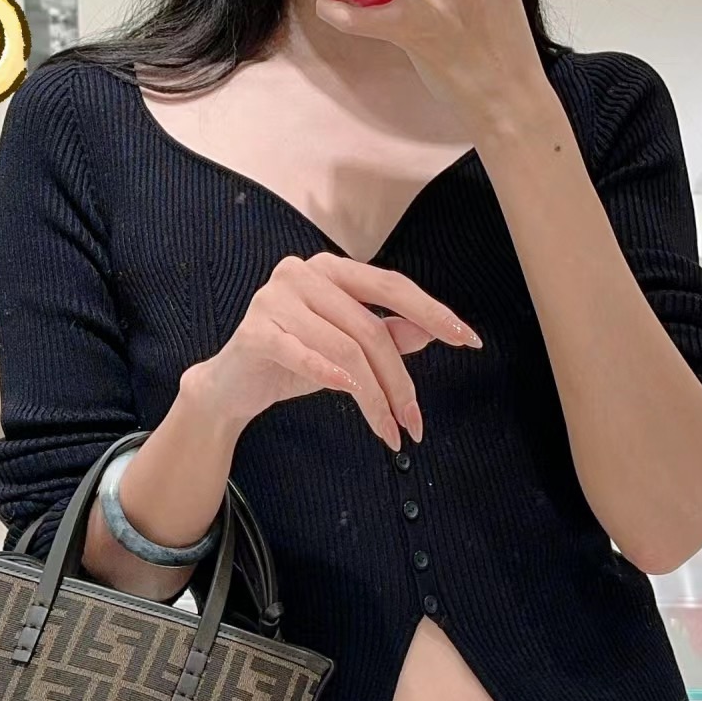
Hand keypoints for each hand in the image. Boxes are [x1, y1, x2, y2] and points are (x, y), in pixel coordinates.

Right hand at [196, 253, 481, 450]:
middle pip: (369, 326)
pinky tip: (354, 395)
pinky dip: (329, 375)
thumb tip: (433, 330)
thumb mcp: (348, 347)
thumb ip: (387, 334)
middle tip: (415, 421)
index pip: (391, 285)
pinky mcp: (255, 331)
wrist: (233, 385)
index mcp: (331, 268)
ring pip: (344, 348)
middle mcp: (302, 272)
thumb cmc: (295, 358)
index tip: (468, 340)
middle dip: (399, 378)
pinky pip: (302, 353)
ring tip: (390, 432)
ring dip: (374, 397)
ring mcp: (274, 298)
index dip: (432, 311)